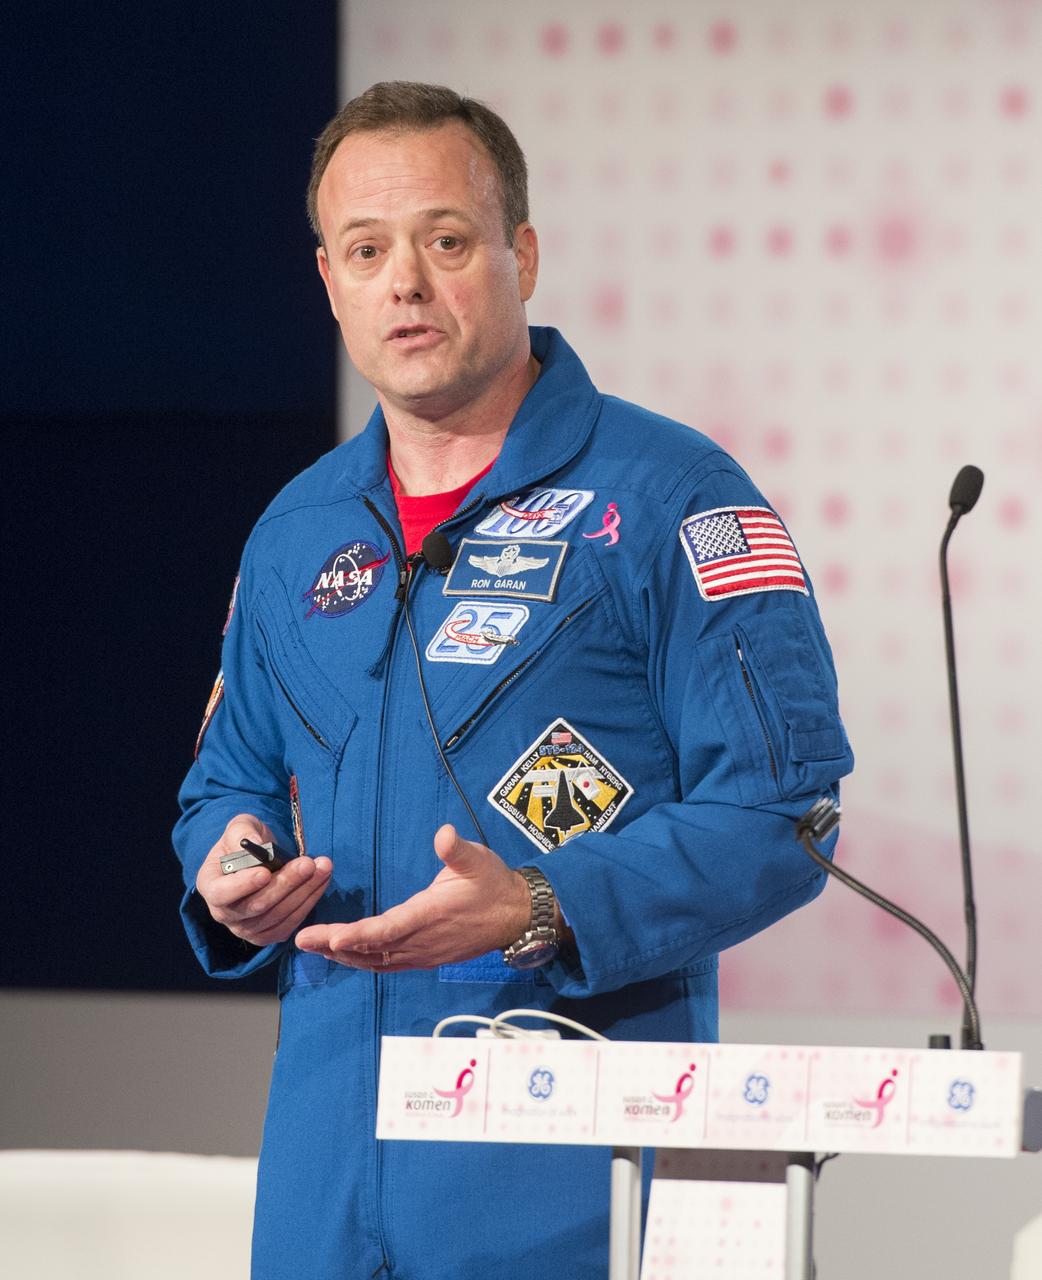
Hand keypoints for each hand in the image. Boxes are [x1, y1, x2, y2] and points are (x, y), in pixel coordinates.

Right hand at [195, 814, 332, 946]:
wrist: (257, 859)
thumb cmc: (245, 842)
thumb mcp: (240, 826)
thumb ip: (243, 831)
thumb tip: (255, 843)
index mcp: (209, 886)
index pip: (222, 893)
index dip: (243, 885)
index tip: (265, 873)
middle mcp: (223, 913)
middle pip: (256, 906)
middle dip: (286, 883)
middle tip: (308, 863)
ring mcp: (245, 928)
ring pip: (278, 916)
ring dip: (304, 891)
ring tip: (322, 867)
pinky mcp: (267, 934)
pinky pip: (290, 924)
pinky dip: (309, 902)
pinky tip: (321, 881)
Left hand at [295, 824, 530, 970]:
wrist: (516, 916)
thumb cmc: (494, 883)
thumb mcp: (479, 859)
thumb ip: (457, 849)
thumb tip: (443, 834)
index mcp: (430, 915)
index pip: (387, 929)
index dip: (358, 935)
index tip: (330, 936)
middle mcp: (422, 940)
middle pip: (371, 949)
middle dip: (334, 945)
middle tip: (301, 939)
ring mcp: (423, 953)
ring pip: (375, 961)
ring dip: (343, 955)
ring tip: (313, 946)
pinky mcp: (424, 957)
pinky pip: (386, 964)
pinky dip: (361, 961)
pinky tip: (345, 955)